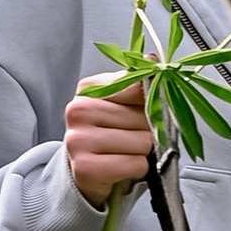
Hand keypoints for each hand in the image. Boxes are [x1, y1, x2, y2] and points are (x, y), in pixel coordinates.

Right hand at [65, 79, 153, 208]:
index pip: (138, 86)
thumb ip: (136, 82)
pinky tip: (122, 167)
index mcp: (88, 89)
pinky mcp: (85, 168)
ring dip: (142, 152)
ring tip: (125, 153)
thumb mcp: (120, 104)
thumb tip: (151, 58)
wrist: (85, 171)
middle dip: (146, 131)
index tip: (143, 111)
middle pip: (143, 117)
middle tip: (131, 139)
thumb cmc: (108, 135)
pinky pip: (135, 164)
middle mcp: (78, 111)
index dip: (150, 102)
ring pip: (142, 142)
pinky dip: (137, 169)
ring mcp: (78, 140)